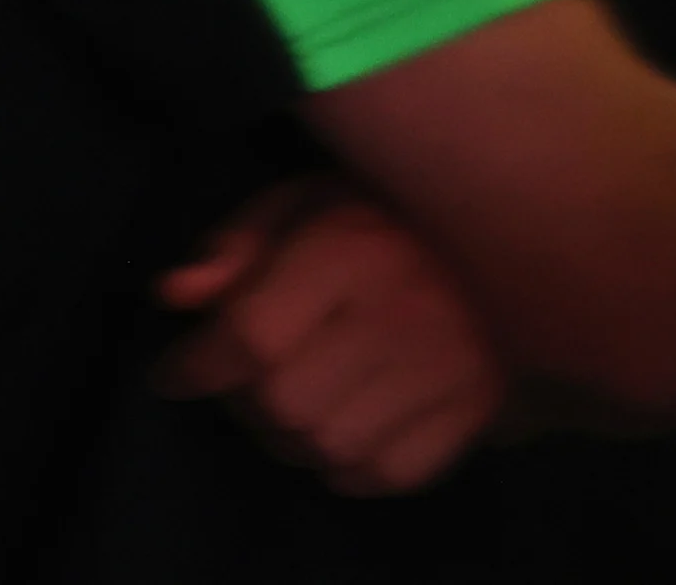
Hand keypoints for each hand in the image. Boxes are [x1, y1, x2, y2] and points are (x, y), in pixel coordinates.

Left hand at [158, 175, 507, 494]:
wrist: (503, 234)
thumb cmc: (378, 213)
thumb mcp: (298, 204)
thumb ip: (234, 247)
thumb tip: (175, 295)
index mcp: (350, 250)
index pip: (254, 334)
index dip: (197, 364)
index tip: (172, 374)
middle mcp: (401, 315)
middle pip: (286, 401)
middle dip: (241, 401)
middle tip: (238, 383)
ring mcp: (447, 370)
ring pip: (330, 445)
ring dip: (289, 437)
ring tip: (287, 403)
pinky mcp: (476, 410)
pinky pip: (389, 472)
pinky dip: (348, 465)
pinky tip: (339, 426)